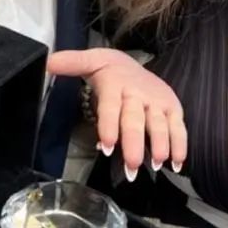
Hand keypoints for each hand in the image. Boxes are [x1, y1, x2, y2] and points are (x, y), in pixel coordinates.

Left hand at [47, 47, 186, 178]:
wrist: (134, 62)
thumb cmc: (110, 70)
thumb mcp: (90, 61)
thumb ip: (70, 63)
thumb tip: (47, 62)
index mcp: (115, 84)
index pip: (111, 106)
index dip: (109, 126)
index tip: (106, 146)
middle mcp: (137, 93)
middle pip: (135, 120)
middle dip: (135, 143)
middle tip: (132, 166)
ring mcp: (157, 101)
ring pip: (159, 124)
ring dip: (159, 145)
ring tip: (156, 165)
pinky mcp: (172, 107)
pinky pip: (178, 127)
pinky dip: (180, 145)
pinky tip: (176, 164)